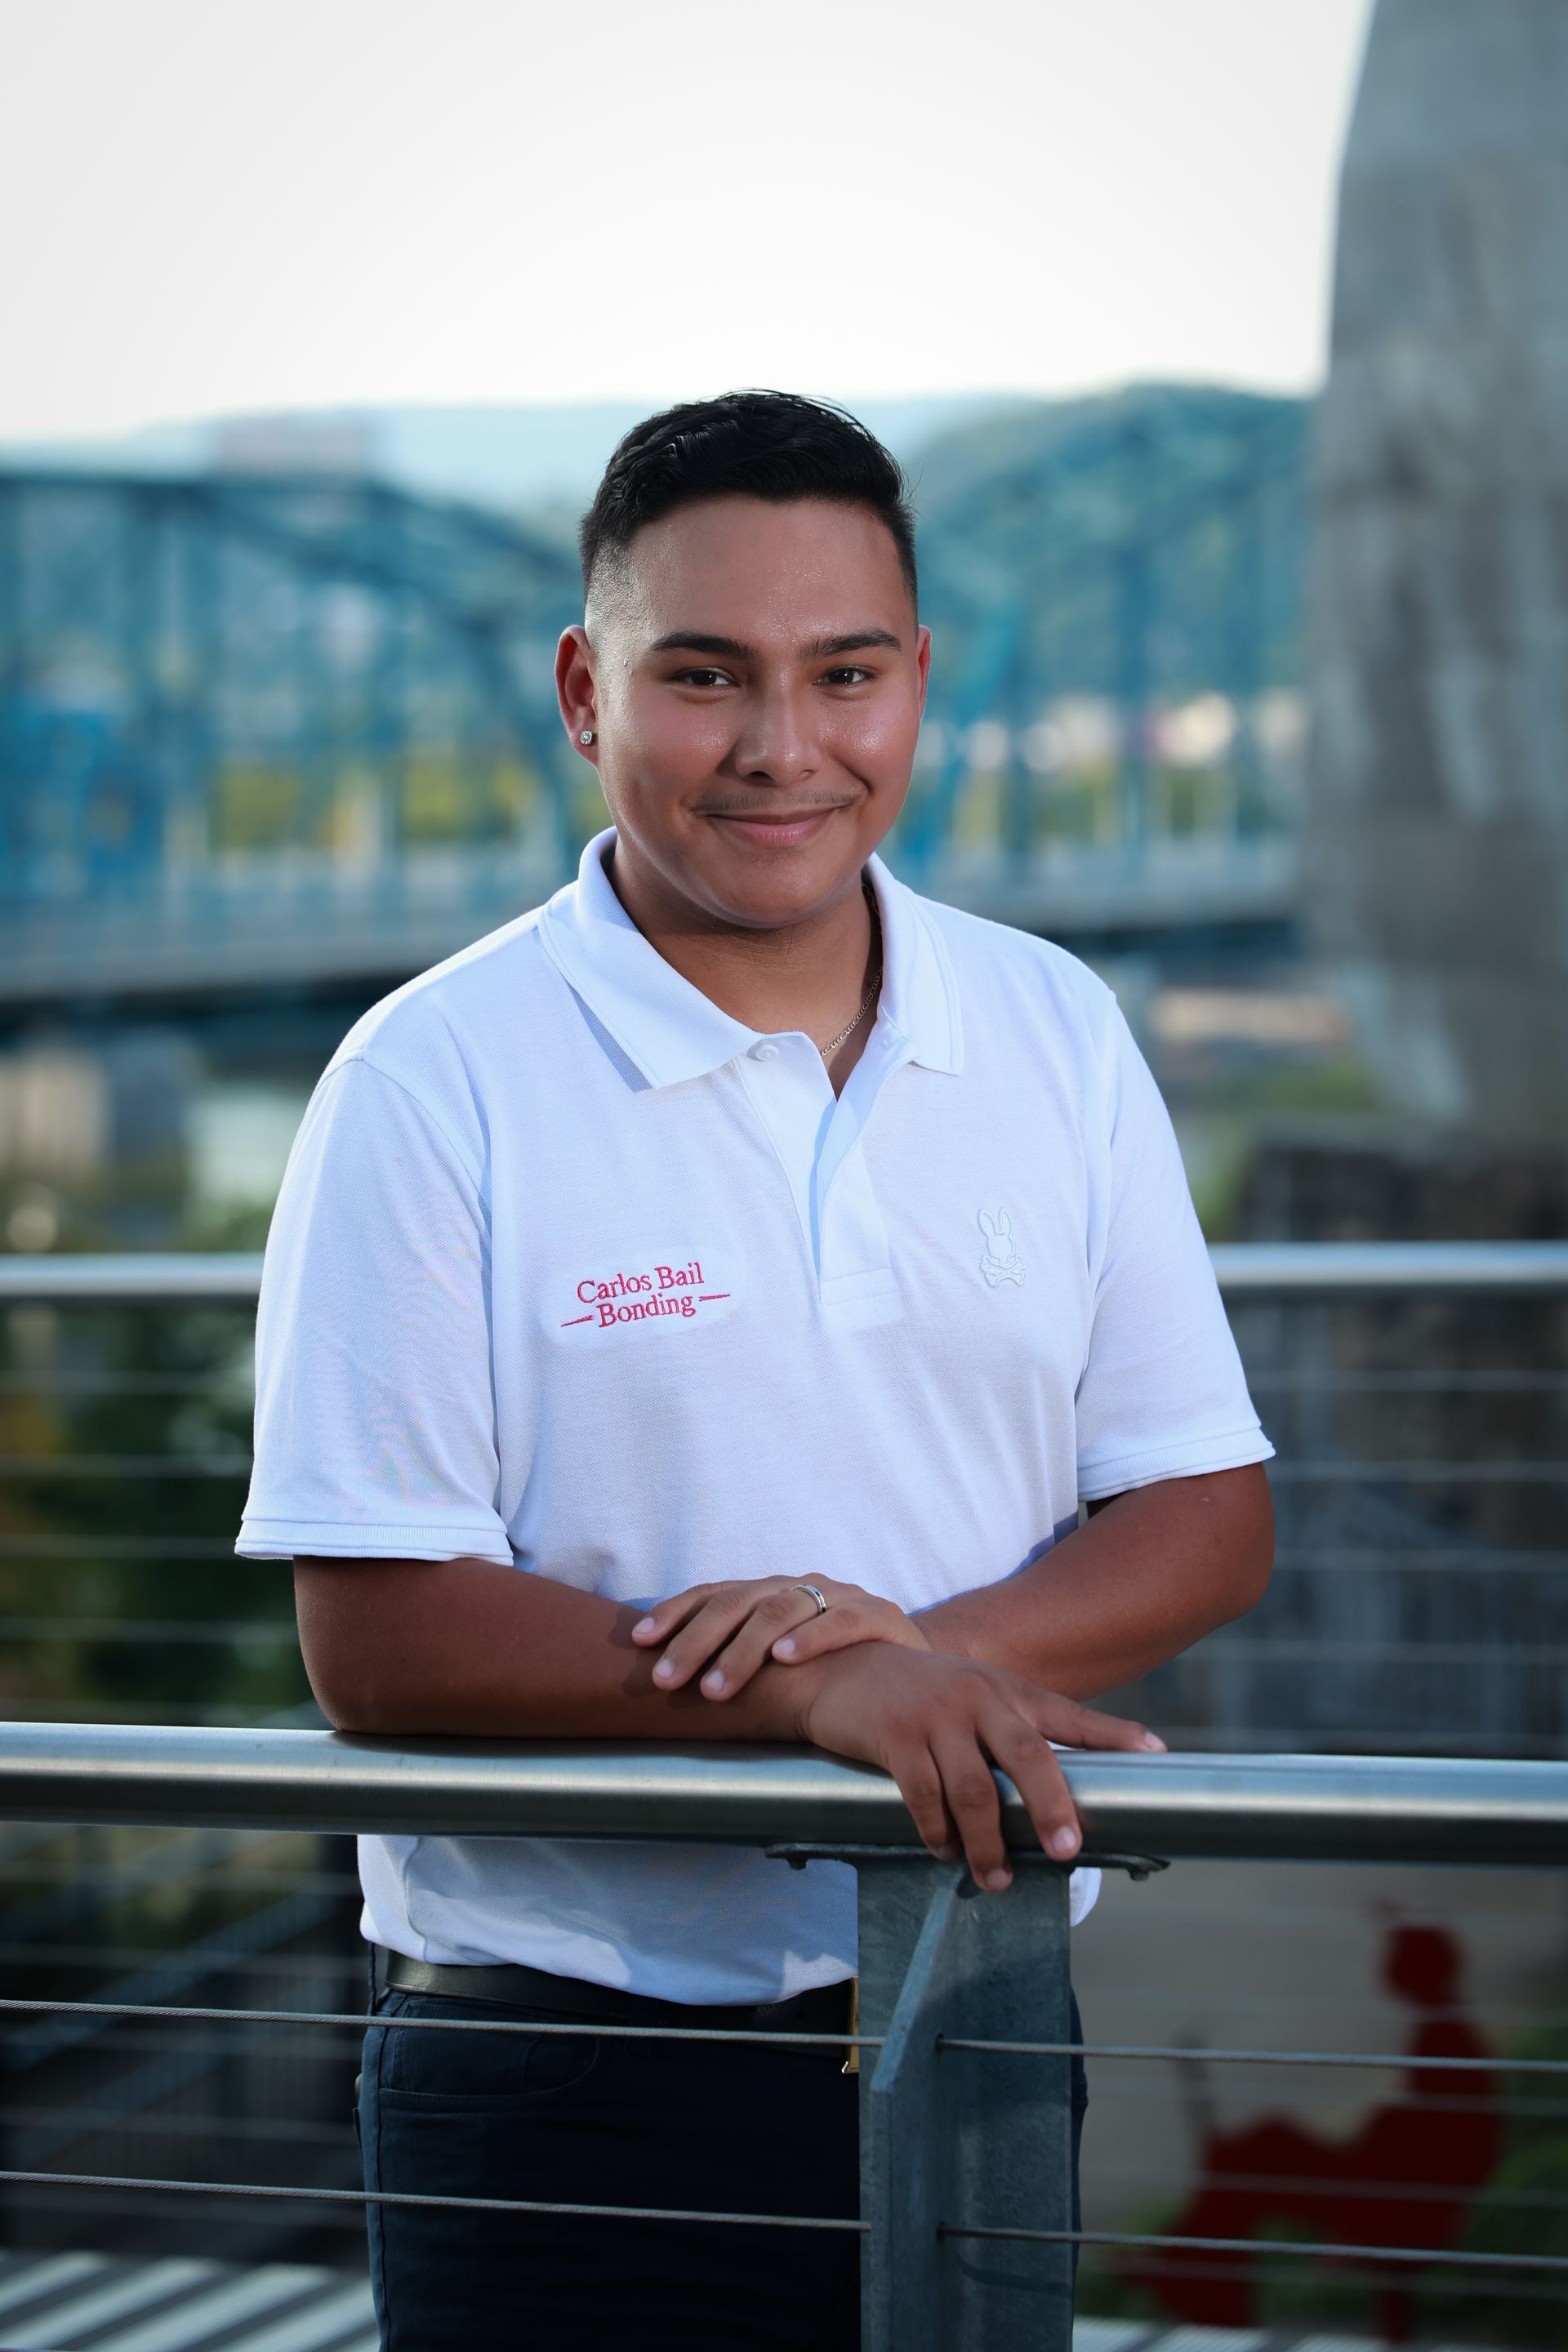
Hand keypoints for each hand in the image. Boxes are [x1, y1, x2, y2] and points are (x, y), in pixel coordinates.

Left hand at [631, 1575, 930, 1699]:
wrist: (918, 1669)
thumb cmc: (837, 1670)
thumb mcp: (783, 1662)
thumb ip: (737, 1662)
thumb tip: (662, 1683)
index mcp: (770, 1594)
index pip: (713, 1594)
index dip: (675, 1613)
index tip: (638, 1642)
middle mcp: (799, 1586)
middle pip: (737, 1602)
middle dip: (695, 1641)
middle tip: (664, 1680)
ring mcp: (840, 1596)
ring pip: (781, 1610)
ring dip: (742, 1649)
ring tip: (714, 1687)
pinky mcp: (879, 1615)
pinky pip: (841, 1621)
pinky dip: (811, 1638)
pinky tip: (784, 1658)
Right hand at [789, 1642, 1163, 1891]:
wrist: (845, 1667)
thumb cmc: (922, 1694)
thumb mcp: (975, 1696)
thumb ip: (1013, 1732)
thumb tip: (1054, 1796)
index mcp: (1007, 1691)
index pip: (1070, 1715)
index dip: (1115, 1734)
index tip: (1158, 1752)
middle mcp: (979, 1698)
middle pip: (1029, 1756)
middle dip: (1052, 1807)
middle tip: (1066, 1851)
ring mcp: (937, 1715)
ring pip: (975, 1790)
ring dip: (989, 1844)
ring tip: (998, 1879)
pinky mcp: (896, 1736)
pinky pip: (925, 1795)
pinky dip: (938, 1832)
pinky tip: (945, 1850)